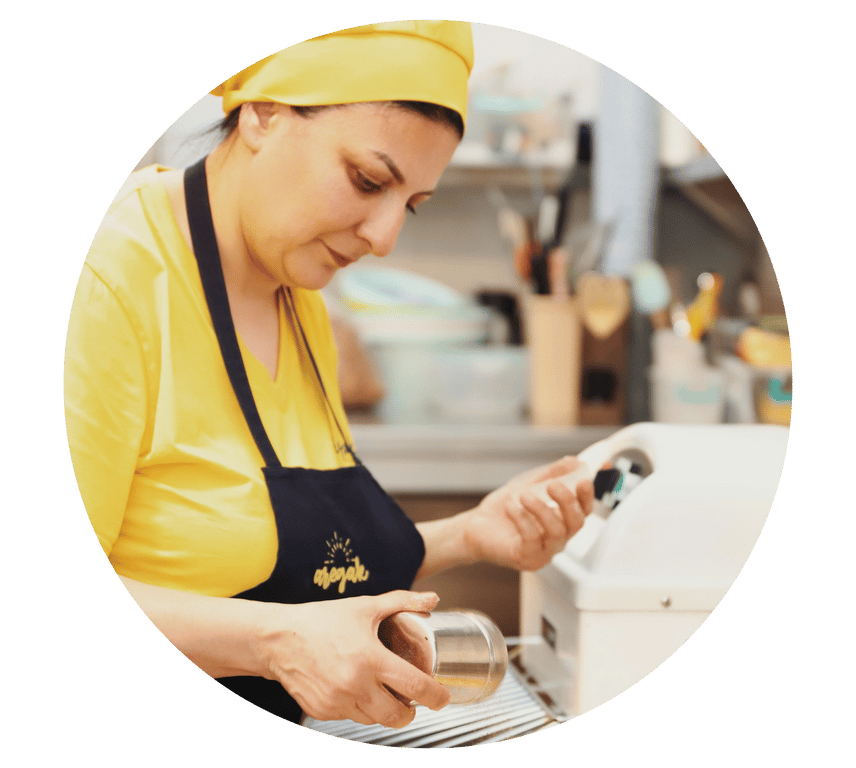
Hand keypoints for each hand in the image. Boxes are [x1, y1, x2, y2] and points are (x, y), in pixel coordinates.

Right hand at [258, 590, 450, 726]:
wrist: (279, 639)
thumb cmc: (321, 620)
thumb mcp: (365, 606)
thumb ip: (402, 602)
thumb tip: (432, 600)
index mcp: (370, 659)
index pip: (414, 687)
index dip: (436, 696)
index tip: (443, 697)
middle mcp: (355, 684)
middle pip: (397, 715)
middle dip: (411, 713)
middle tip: (414, 703)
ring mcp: (337, 702)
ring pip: (375, 720)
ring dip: (385, 712)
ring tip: (386, 695)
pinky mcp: (323, 712)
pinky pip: (351, 718)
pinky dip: (360, 709)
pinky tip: (359, 692)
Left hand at [462, 456, 593, 571]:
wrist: (476, 527)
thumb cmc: (504, 510)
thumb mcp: (529, 486)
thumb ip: (550, 475)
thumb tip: (573, 461)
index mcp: (561, 521)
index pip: (584, 511)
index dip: (588, 496)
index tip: (584, 480)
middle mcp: (557, 539)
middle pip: (576, 523)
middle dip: (567, 501)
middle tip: (552, 485)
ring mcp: (544, 552)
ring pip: (556, 532)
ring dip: (542, 509)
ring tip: (525, 495)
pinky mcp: (527, 559)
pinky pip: (532, 539)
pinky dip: (522, 519)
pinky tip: (511, 507)